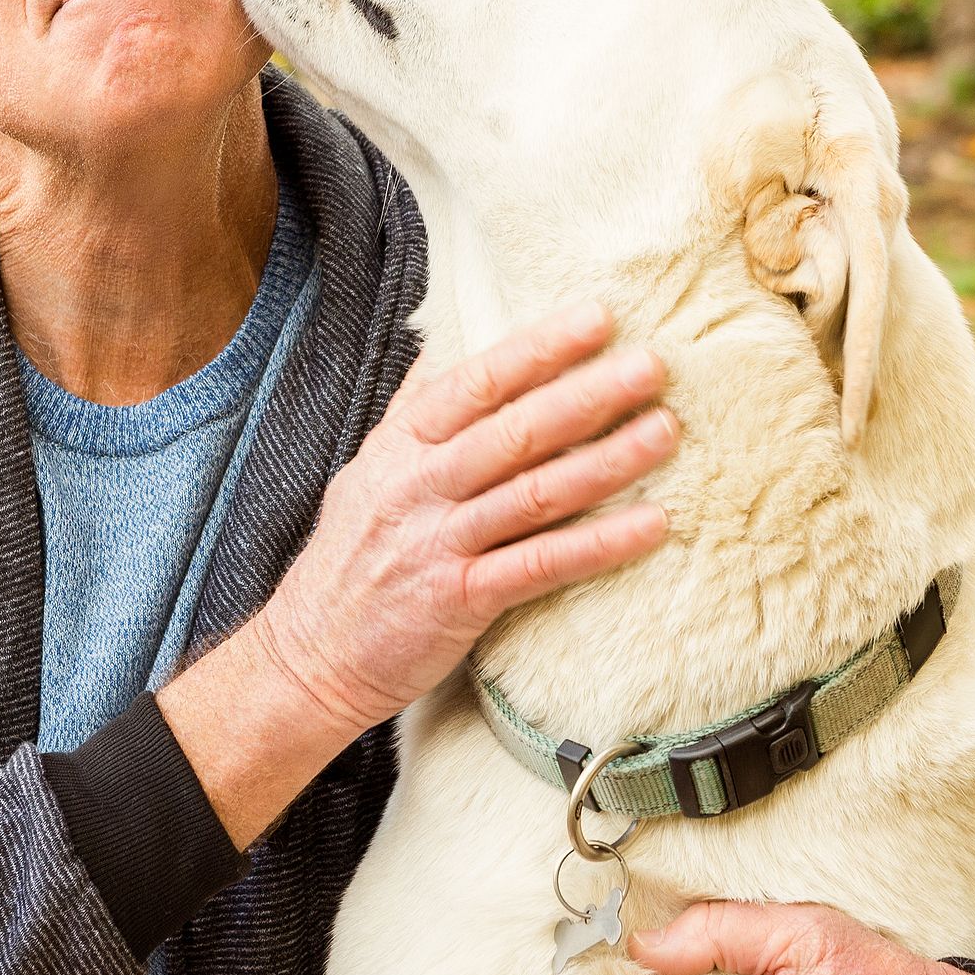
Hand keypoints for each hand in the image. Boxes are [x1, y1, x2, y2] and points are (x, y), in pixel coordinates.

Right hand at [251, 301, 675, 733]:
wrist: (310, 655)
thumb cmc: (351, 559)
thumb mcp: (369, 471)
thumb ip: (414, 411)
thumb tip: (451, 348)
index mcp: (401, 446)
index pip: (477, 383)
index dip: (538, 349)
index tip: (597, 319)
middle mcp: (419, 486)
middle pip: (514, 431)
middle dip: (587, 395)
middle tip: (651, 366)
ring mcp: (439, 544)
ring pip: (534, 493)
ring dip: (607, 461)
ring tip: (664, 431)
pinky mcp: (459, 601)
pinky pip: (539, 566)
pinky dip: (598, 544)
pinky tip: (651, 525)